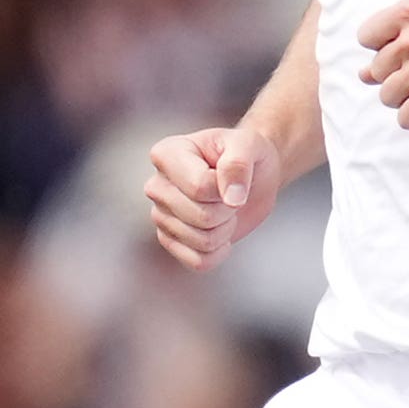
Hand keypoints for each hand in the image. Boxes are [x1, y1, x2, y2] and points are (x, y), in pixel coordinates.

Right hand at [145, 124, 286, 271]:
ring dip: (226, 229)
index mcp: (166, 154)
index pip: (199, 187)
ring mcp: (160, 215)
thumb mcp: (249, 145)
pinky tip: (221, 232)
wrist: (252, 176)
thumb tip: (231, 197)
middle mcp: (156, 186)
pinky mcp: (170, 241)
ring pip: (202, 241)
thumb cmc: (246, 155)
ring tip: (224, 209)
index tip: (232, 176)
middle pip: (201, 217)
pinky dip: (219, 252)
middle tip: (230, 194)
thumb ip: (238, 164)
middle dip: (228, 209)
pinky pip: (198, 262)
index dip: (228, 188)